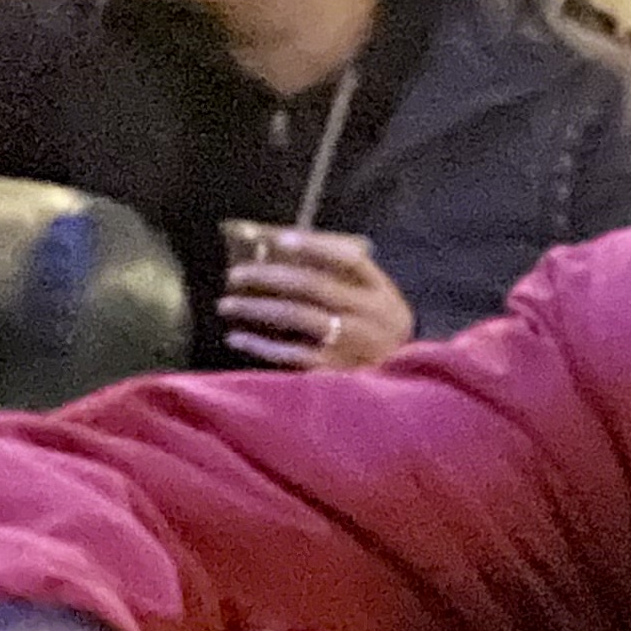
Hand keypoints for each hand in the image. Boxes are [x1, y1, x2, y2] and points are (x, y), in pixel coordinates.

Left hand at [219, 227, 413, 372]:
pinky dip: (260, 345)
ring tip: (227, 304)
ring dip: (256, 307)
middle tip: (235, 275)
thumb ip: (350, 282)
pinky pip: (290, 354)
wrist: (404, 391)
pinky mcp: (335, 371)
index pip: (350, 260)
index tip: (279, 240)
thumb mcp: (380, 306)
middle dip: (269, 276)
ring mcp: (352, 344)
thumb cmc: (381, 339)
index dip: (315, 246)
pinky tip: (237, 338)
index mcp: (382, 294)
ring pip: (297, 316)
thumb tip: (292, 256)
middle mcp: (369, 315)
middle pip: (314, 285)